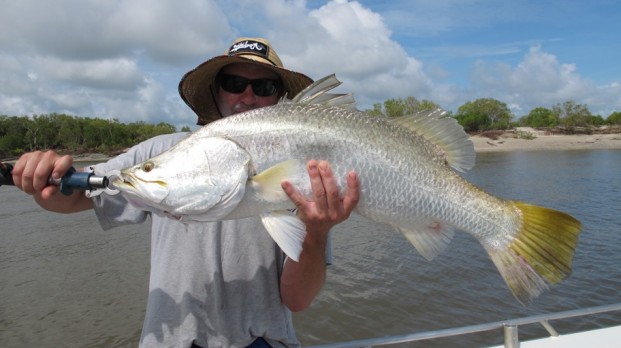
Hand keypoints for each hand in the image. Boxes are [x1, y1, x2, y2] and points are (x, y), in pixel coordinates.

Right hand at [12, 150, 72, 198]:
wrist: (45, 179)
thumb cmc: (55, 184)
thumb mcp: (57, 190)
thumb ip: (52, 191)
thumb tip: (45, 194)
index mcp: (65, 161)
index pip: (66, 161)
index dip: (60, 169)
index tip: (55, 178)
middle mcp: (51, 155)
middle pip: (40, 173)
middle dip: (37, 187)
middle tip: (37, 191)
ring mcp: (37, 155)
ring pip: (27, 174)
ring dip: (27, 186)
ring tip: (31, 189)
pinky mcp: (24, 157)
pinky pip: (17, 172)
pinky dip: (19, 182)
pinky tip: (24, 184)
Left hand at [279, 159, 359, 310]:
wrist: (316, 235)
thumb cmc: (328, 215)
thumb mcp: (339, 209)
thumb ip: (340, 195)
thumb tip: (331, 169)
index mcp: (345, 211)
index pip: (353, 198)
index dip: (353, 186)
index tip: (351, 172)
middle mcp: (334, 214)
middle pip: (332, 192)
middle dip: (327, 176)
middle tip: (323, 163)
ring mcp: (320, 215)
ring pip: (318, 194)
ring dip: (314, 178)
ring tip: (311, 164)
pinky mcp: (307, 215)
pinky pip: (299, 201)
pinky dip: (291, 191)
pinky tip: (285, 182)